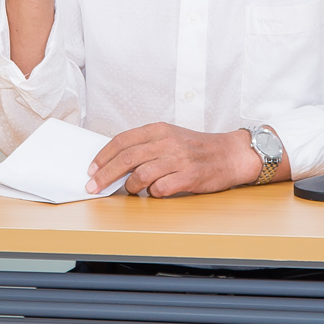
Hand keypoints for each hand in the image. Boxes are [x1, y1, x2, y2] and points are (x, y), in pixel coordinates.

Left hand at [86, 123, 264, 197]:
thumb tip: (115, 162)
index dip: (103, 156)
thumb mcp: (170, 137)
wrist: (231, 154)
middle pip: (127, 159)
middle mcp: (167, 142)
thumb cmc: (197, 148)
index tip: (92, 169)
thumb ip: (146, 146)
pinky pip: (161, 189)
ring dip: (130, 187)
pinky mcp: (189, 176)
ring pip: (141, 175)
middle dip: (105, 174)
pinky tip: (156, 192)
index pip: (123, 141)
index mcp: (159, 130)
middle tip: (93, 186)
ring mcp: (179, 159)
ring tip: (131, 190)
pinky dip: (153, 193)